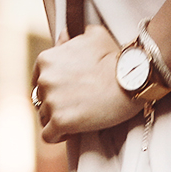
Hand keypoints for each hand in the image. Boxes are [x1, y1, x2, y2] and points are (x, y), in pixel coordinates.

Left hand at [32, 27, 136, 142]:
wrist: (131, 80)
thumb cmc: (117, 57)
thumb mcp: (94, 35)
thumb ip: (74, 37)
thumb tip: (65, 35)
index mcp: (47, 60)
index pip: (38, 80)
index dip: (52, 89)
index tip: (67, 93)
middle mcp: (44, 80)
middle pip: (40, 100)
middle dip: (55, 105)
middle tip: (76, 107)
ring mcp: (51, 102)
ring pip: (44, 119)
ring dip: (57, 121)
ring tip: (77, 120)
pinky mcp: (60, 122)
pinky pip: (48, 136)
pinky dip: (58, 136)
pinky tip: (71, 133)